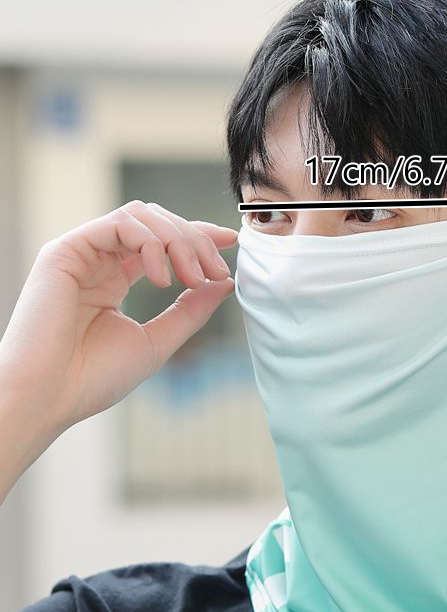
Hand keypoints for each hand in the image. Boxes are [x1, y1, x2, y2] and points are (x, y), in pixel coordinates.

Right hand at [0, 200, 237, 434]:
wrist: (52, 396)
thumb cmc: (96, 377)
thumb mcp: (159, 340)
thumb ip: (190, 310)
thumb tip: (225, 282)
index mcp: (115, 279)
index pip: (161, 242)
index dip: (198, 236)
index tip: (229, 244)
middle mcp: (98, 261)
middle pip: (156, 222)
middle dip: (195, 240)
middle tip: (216, 271)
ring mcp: (82, 253)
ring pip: (141, 215)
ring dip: (178, 241)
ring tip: (193, 277)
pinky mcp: (66, 251)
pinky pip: (120, 225)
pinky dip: (152, 245)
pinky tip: (164, 280)